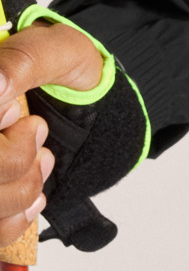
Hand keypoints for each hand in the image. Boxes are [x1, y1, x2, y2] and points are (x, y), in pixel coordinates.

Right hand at [0, 22, 104, 249]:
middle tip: (39, 130)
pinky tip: (35, 195)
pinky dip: (17, 219)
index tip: (12, 112)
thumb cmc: (73, 75)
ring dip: (20, 188)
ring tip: (45, 158)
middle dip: (11, 159)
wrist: (96, 106)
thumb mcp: (60, 50)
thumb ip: (25, 60)